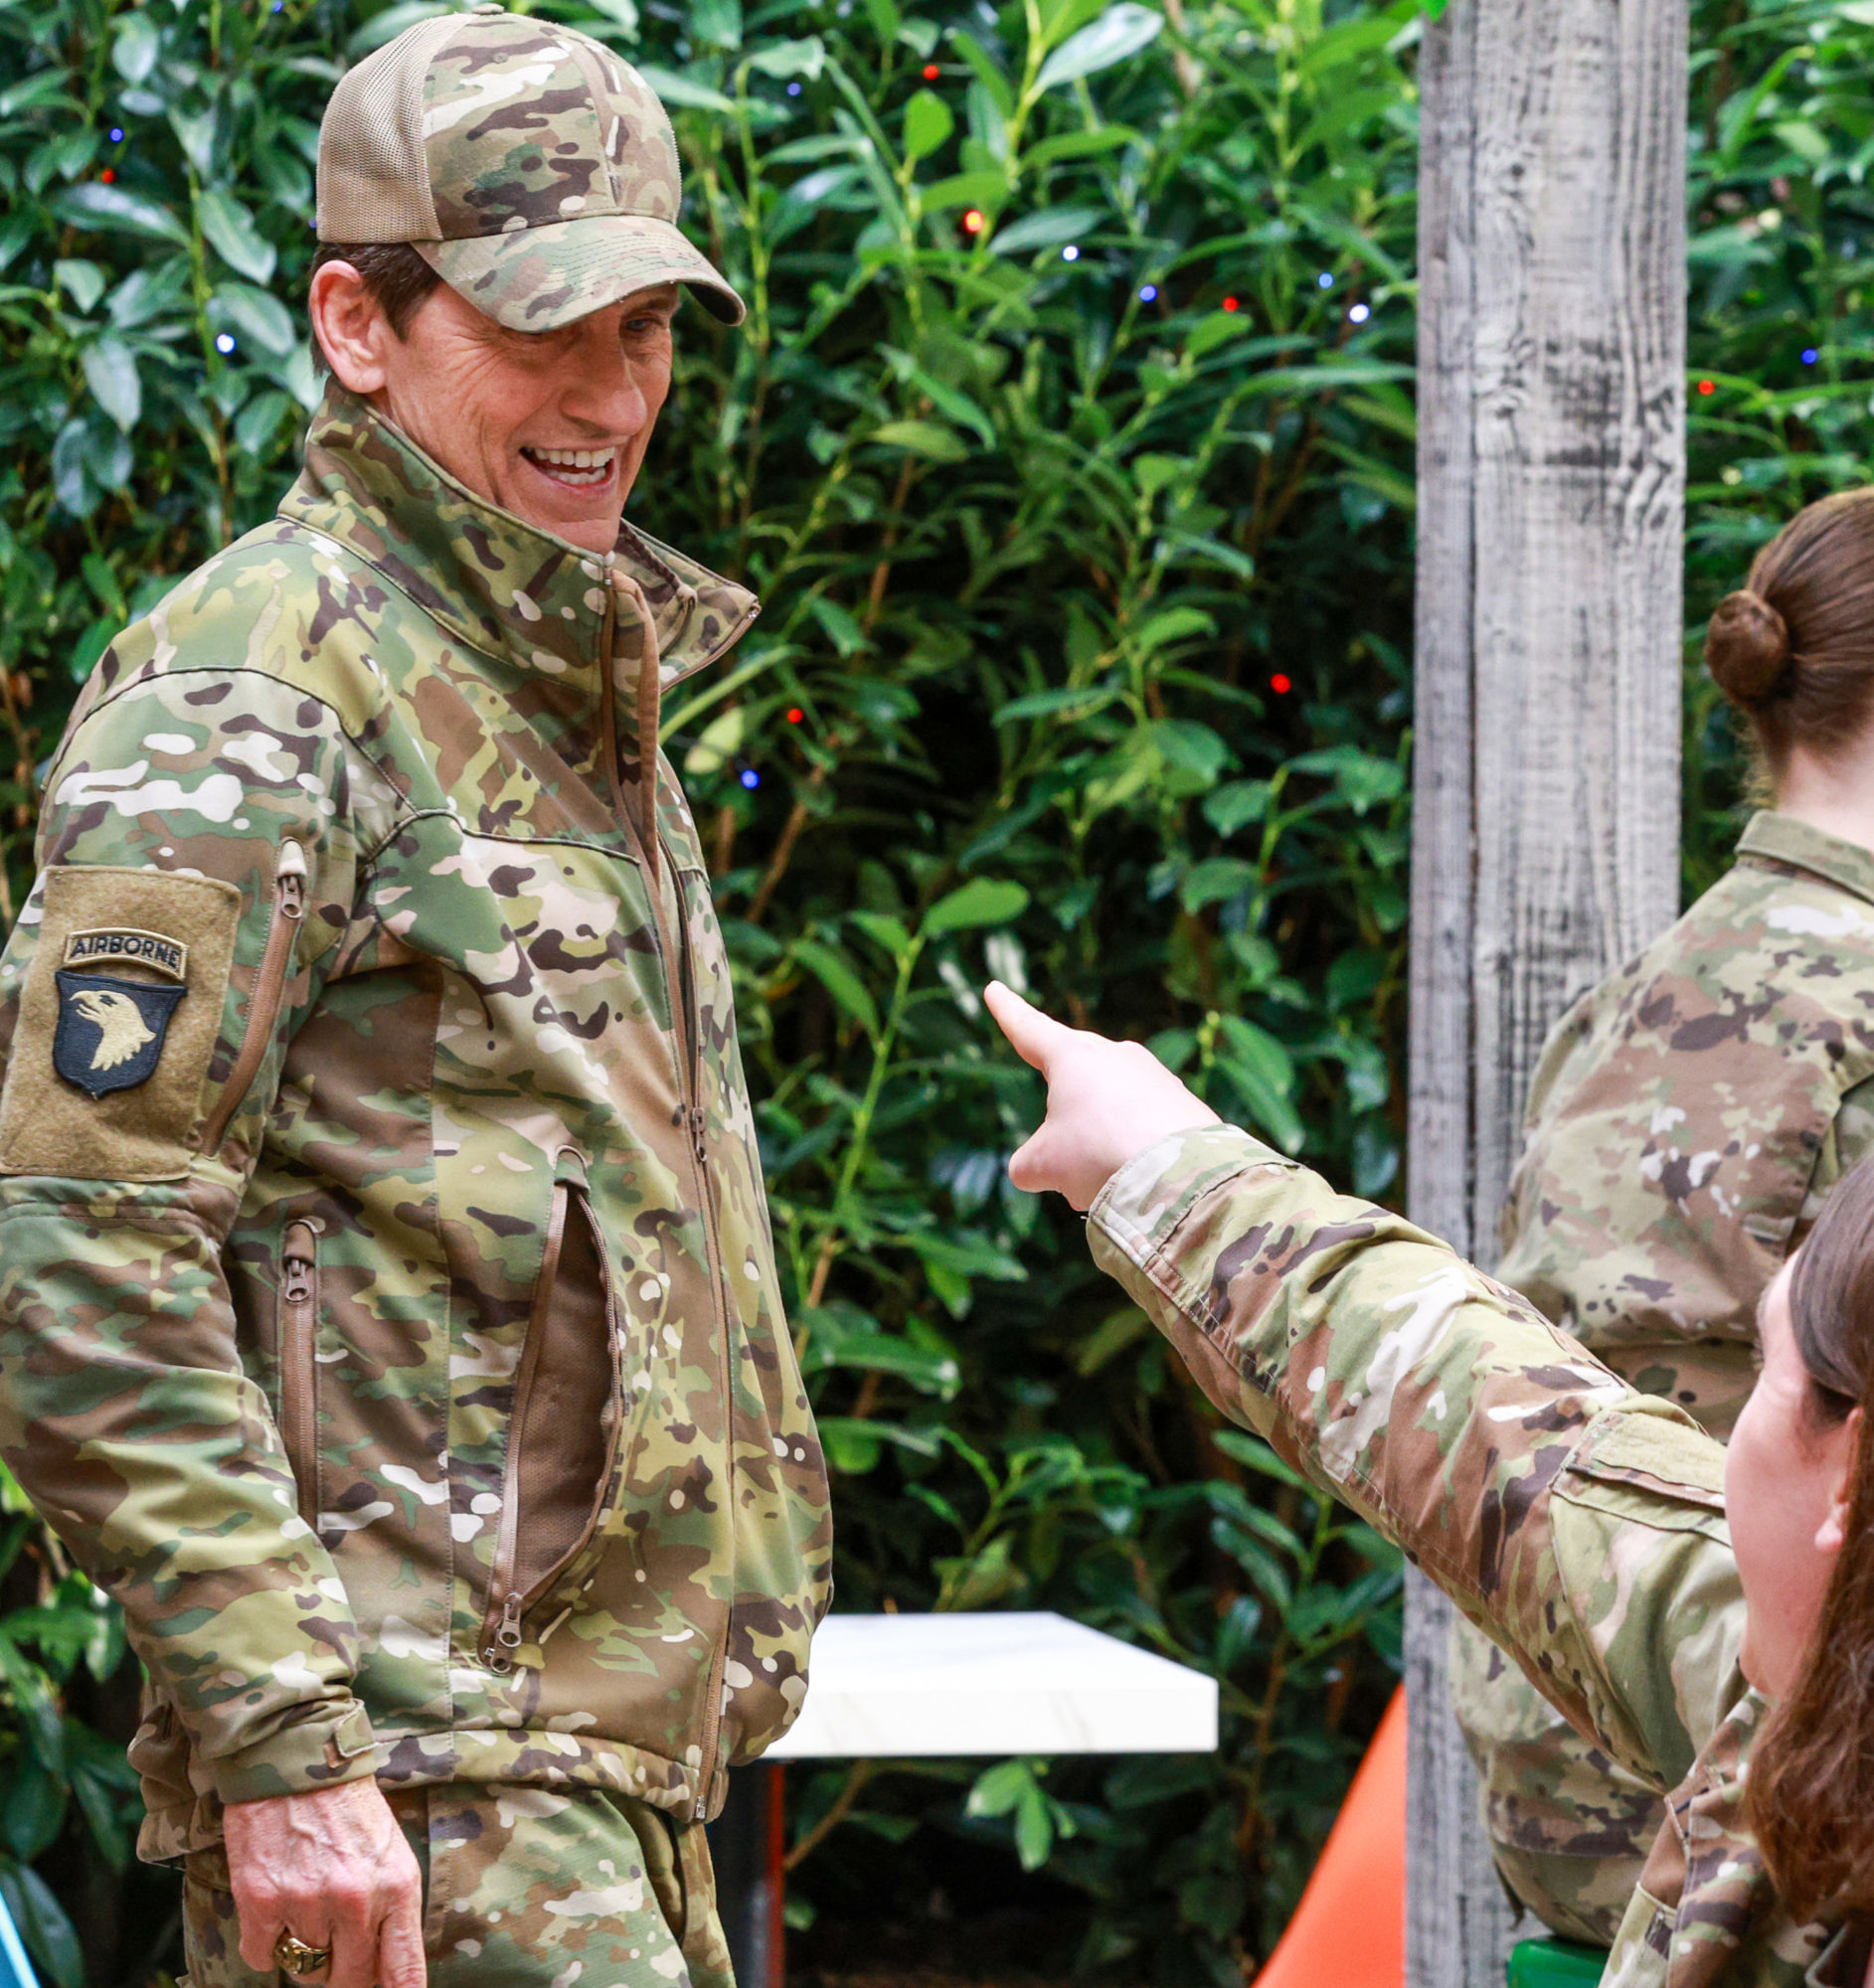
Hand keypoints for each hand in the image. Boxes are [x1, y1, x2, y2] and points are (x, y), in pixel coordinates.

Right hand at [223, 1778, 424, 1987]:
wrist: (297, 1762)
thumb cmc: (348, 1807)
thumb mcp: (390, 1853)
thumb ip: (391, 1913)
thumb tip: (386, 1975)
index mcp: (396, 1887)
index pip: (403, 1970)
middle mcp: (356, 1903)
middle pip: (348, 1980)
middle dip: (341, 1971)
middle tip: (333, 1939)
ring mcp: (308, 1905)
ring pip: (305, 1970)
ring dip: (303, 1950)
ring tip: (305, 1903)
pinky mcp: (262, 1904)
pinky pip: (263, 1958)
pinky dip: (265, 1942)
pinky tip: (274, 1904)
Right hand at [985, 981, 1218, 1209]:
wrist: (1180, 1171)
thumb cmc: (1099, 1155)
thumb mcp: (1044, 1165)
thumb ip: (1029, 1162)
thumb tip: (1033, 1169)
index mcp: (1072, 1055)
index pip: (1029, 1030)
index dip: (1008, 1013)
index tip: (994, 989)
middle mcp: (1115, 1055)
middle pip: (1074, 1079)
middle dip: (1064, 1116)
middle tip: (1068, 1157)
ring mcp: (1154, 1077)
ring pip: (1109, 1112)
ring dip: (1099, 1145)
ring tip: (1109, 1180)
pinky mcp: (1184, 1104)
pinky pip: (1144, 1128)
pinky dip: (1133, 1153)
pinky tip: (1142, 1180)